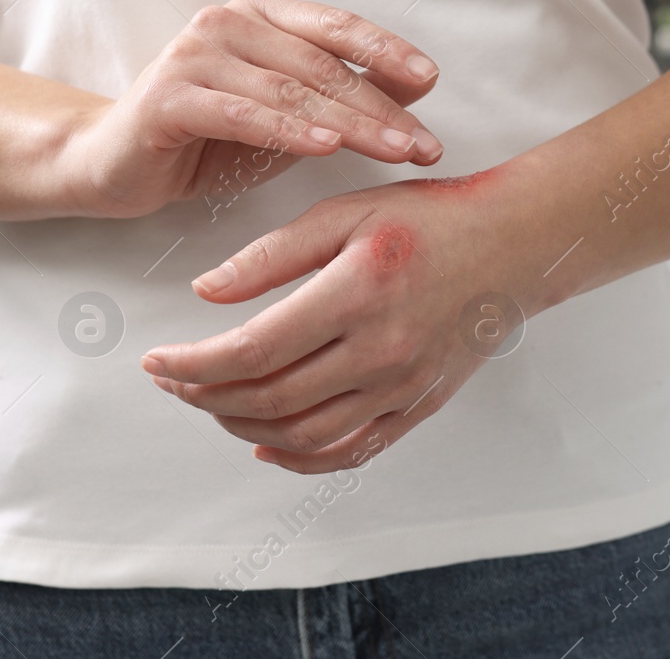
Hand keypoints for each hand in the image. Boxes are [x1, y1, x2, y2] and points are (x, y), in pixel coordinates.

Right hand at [59, 0, 443, 218]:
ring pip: (291, 90)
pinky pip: (244, 113)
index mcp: (262, 14)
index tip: (431, 80)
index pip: (337, 27)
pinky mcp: (171, 95)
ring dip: (351, 124)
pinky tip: (326, 147)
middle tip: (424, 143)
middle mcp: (228, 22)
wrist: (116, 164)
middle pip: (322, 65)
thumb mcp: (290, 114)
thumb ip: (344, 93)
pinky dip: (289, 130)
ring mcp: (196, 54)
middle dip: (382, 107)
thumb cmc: (210, 137)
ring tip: (395, 150)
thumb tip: (419, 83)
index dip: (388, 51)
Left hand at [140, 175, 534, 472]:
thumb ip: (273, 253)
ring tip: (211, 401)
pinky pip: (349, 450)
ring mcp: (402, 386)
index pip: (252, 350)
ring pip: (301, 433)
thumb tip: (205, 291)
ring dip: (241, 425)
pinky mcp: (418, 405)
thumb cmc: (430, 220)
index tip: (155, 360)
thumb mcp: (346, 212)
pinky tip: (267, 443)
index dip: (192, 364)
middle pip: (268, 398)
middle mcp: (380, 351)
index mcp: (356, 294)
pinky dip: (299, 457)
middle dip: (204, 395)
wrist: (513, 246)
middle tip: (171, 379)